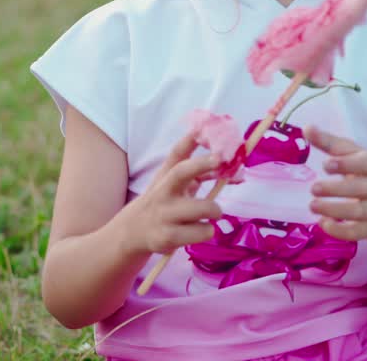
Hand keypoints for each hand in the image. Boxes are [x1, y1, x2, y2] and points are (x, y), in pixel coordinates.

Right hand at [117, 129, 222, 254]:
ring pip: (204, 208)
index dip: (191, 140)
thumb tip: (234, 170)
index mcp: (166, 176)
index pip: (176, 153)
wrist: (132, 231)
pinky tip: (198, 230)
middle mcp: (163, 191)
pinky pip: (203, 231)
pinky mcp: (168, 237)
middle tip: (220, 160)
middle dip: (201, 164)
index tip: (204, 130)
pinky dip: (207, 230)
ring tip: (211, 214)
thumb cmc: (163, 203)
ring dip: (215, 210)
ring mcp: (164, 214)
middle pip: (180, 172)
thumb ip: (200, 174)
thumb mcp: (172, 184)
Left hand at [306, 126, 366, 240]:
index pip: (363, 164)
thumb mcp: (349, 152)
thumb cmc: (362, 169)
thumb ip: (328, 142)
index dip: (345, 165)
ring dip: (335, 211)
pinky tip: (322, 223)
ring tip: (312, 205)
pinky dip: (341, 232)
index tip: (326, 164)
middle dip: (336, 190)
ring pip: (359, 213)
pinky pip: (358, 233)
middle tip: (313, 188)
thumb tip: (306, 127)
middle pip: (361, 189)